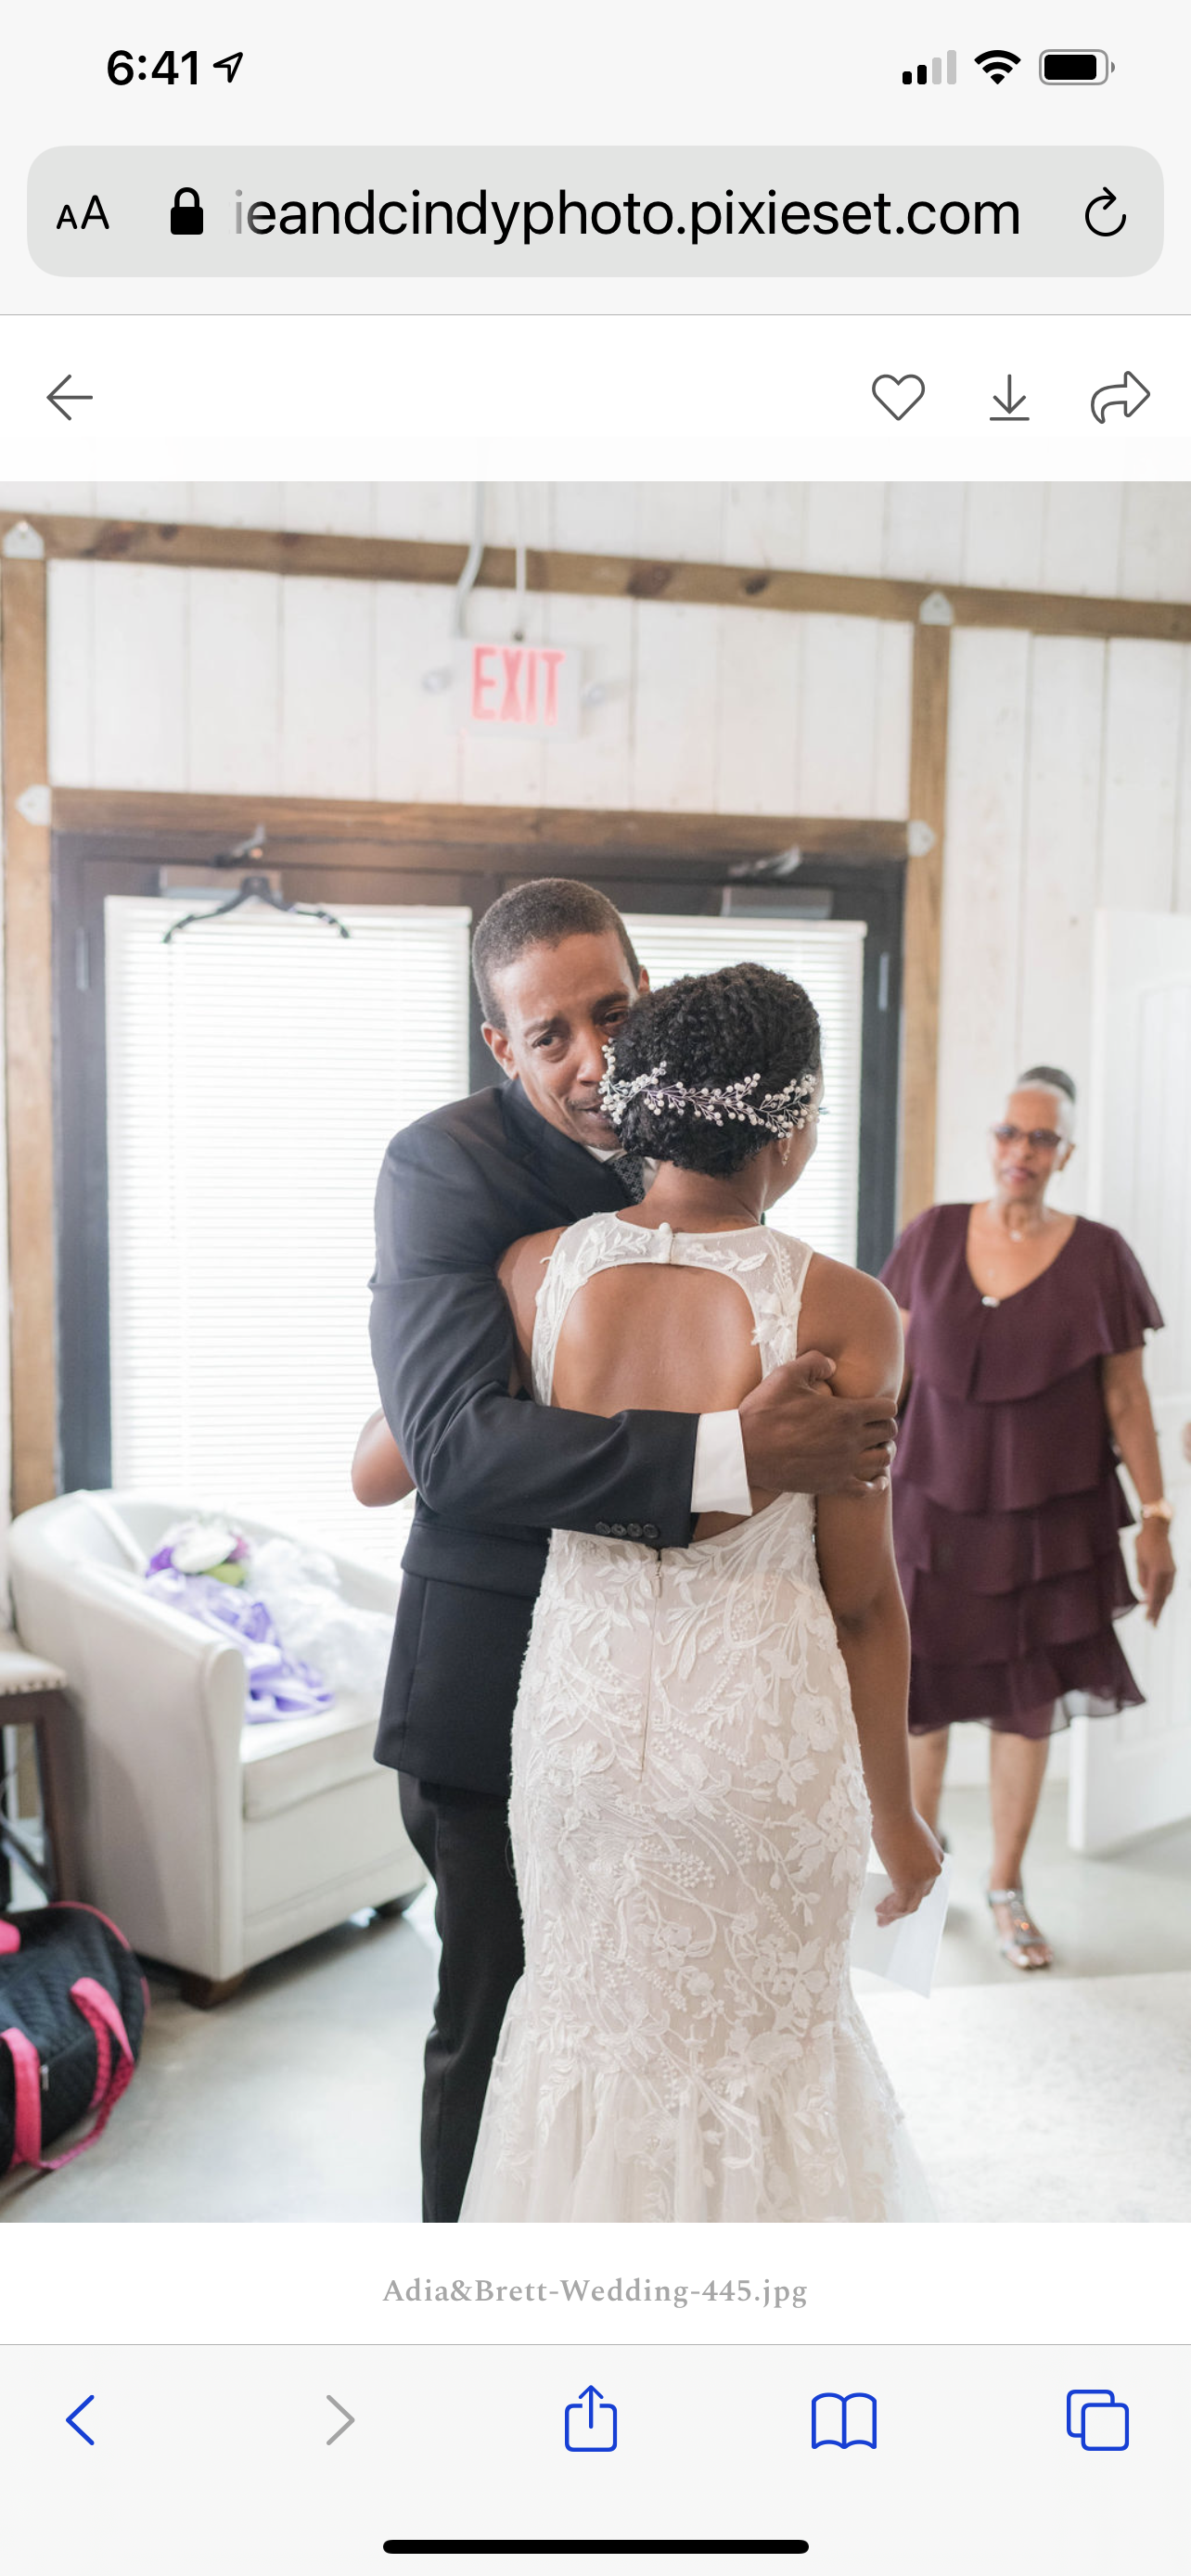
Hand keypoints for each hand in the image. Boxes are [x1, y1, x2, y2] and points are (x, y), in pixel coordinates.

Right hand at [739, 1354, 896, 1495]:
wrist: (745, 1452)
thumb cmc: (764, 1412)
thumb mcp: (786, 1375)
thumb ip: (814, 1362)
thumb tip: (833, 1364)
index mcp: (846, 1413)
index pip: (888, 1409)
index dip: (883, 1405)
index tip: (872, 1406)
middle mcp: (851, 1440)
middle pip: (889, 1433)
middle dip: (884, 1426)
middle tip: (871, 1425)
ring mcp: (843, 1465)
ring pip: (884, 1459)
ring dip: (882, 1451)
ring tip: (873, 1447)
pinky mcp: (833, 1485)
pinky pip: (867, 1490)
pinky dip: (876, 1484)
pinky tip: (875, 1479)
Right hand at [871, 1808, 943, 1924]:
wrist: (893, 1812)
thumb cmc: (895, 1818)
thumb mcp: (907, 1837)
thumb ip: (906, 1852)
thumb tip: (894, 1861)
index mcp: (936, 1858)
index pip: (926, 1882)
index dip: (913, 1893)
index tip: (898, 1898)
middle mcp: (934, 1870)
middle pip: (920, 1896)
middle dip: (904, 1907)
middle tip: (888, 1913)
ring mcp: (923, 1878)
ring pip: (911, 1905)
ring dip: (895, 1913)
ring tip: (880, 1916)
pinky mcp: (908, 1883)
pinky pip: (900, 1905)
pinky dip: (890, 1911)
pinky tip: (879, 1910)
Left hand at [1135, 1518, 1175, 1625]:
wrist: (1158, 1528)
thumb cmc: (1144, 1542)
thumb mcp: (1138, 1561)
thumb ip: (1142, 1578)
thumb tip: (1145, 1595)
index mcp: (1158, 1571)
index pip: (1154, 1595)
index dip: (1151, 1609)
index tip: (1147, 1620)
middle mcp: (1168, 1573)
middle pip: (1163, 1597)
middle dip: (1157, 1611)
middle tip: (1153, 1625)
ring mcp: (1172, 1571)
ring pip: (1167, 1592)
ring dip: (1161, 1604)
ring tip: (1154, 1616)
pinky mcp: (1173, 1569)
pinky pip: (1168, 1586)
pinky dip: (1163, 1595)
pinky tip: (1158, 1600)